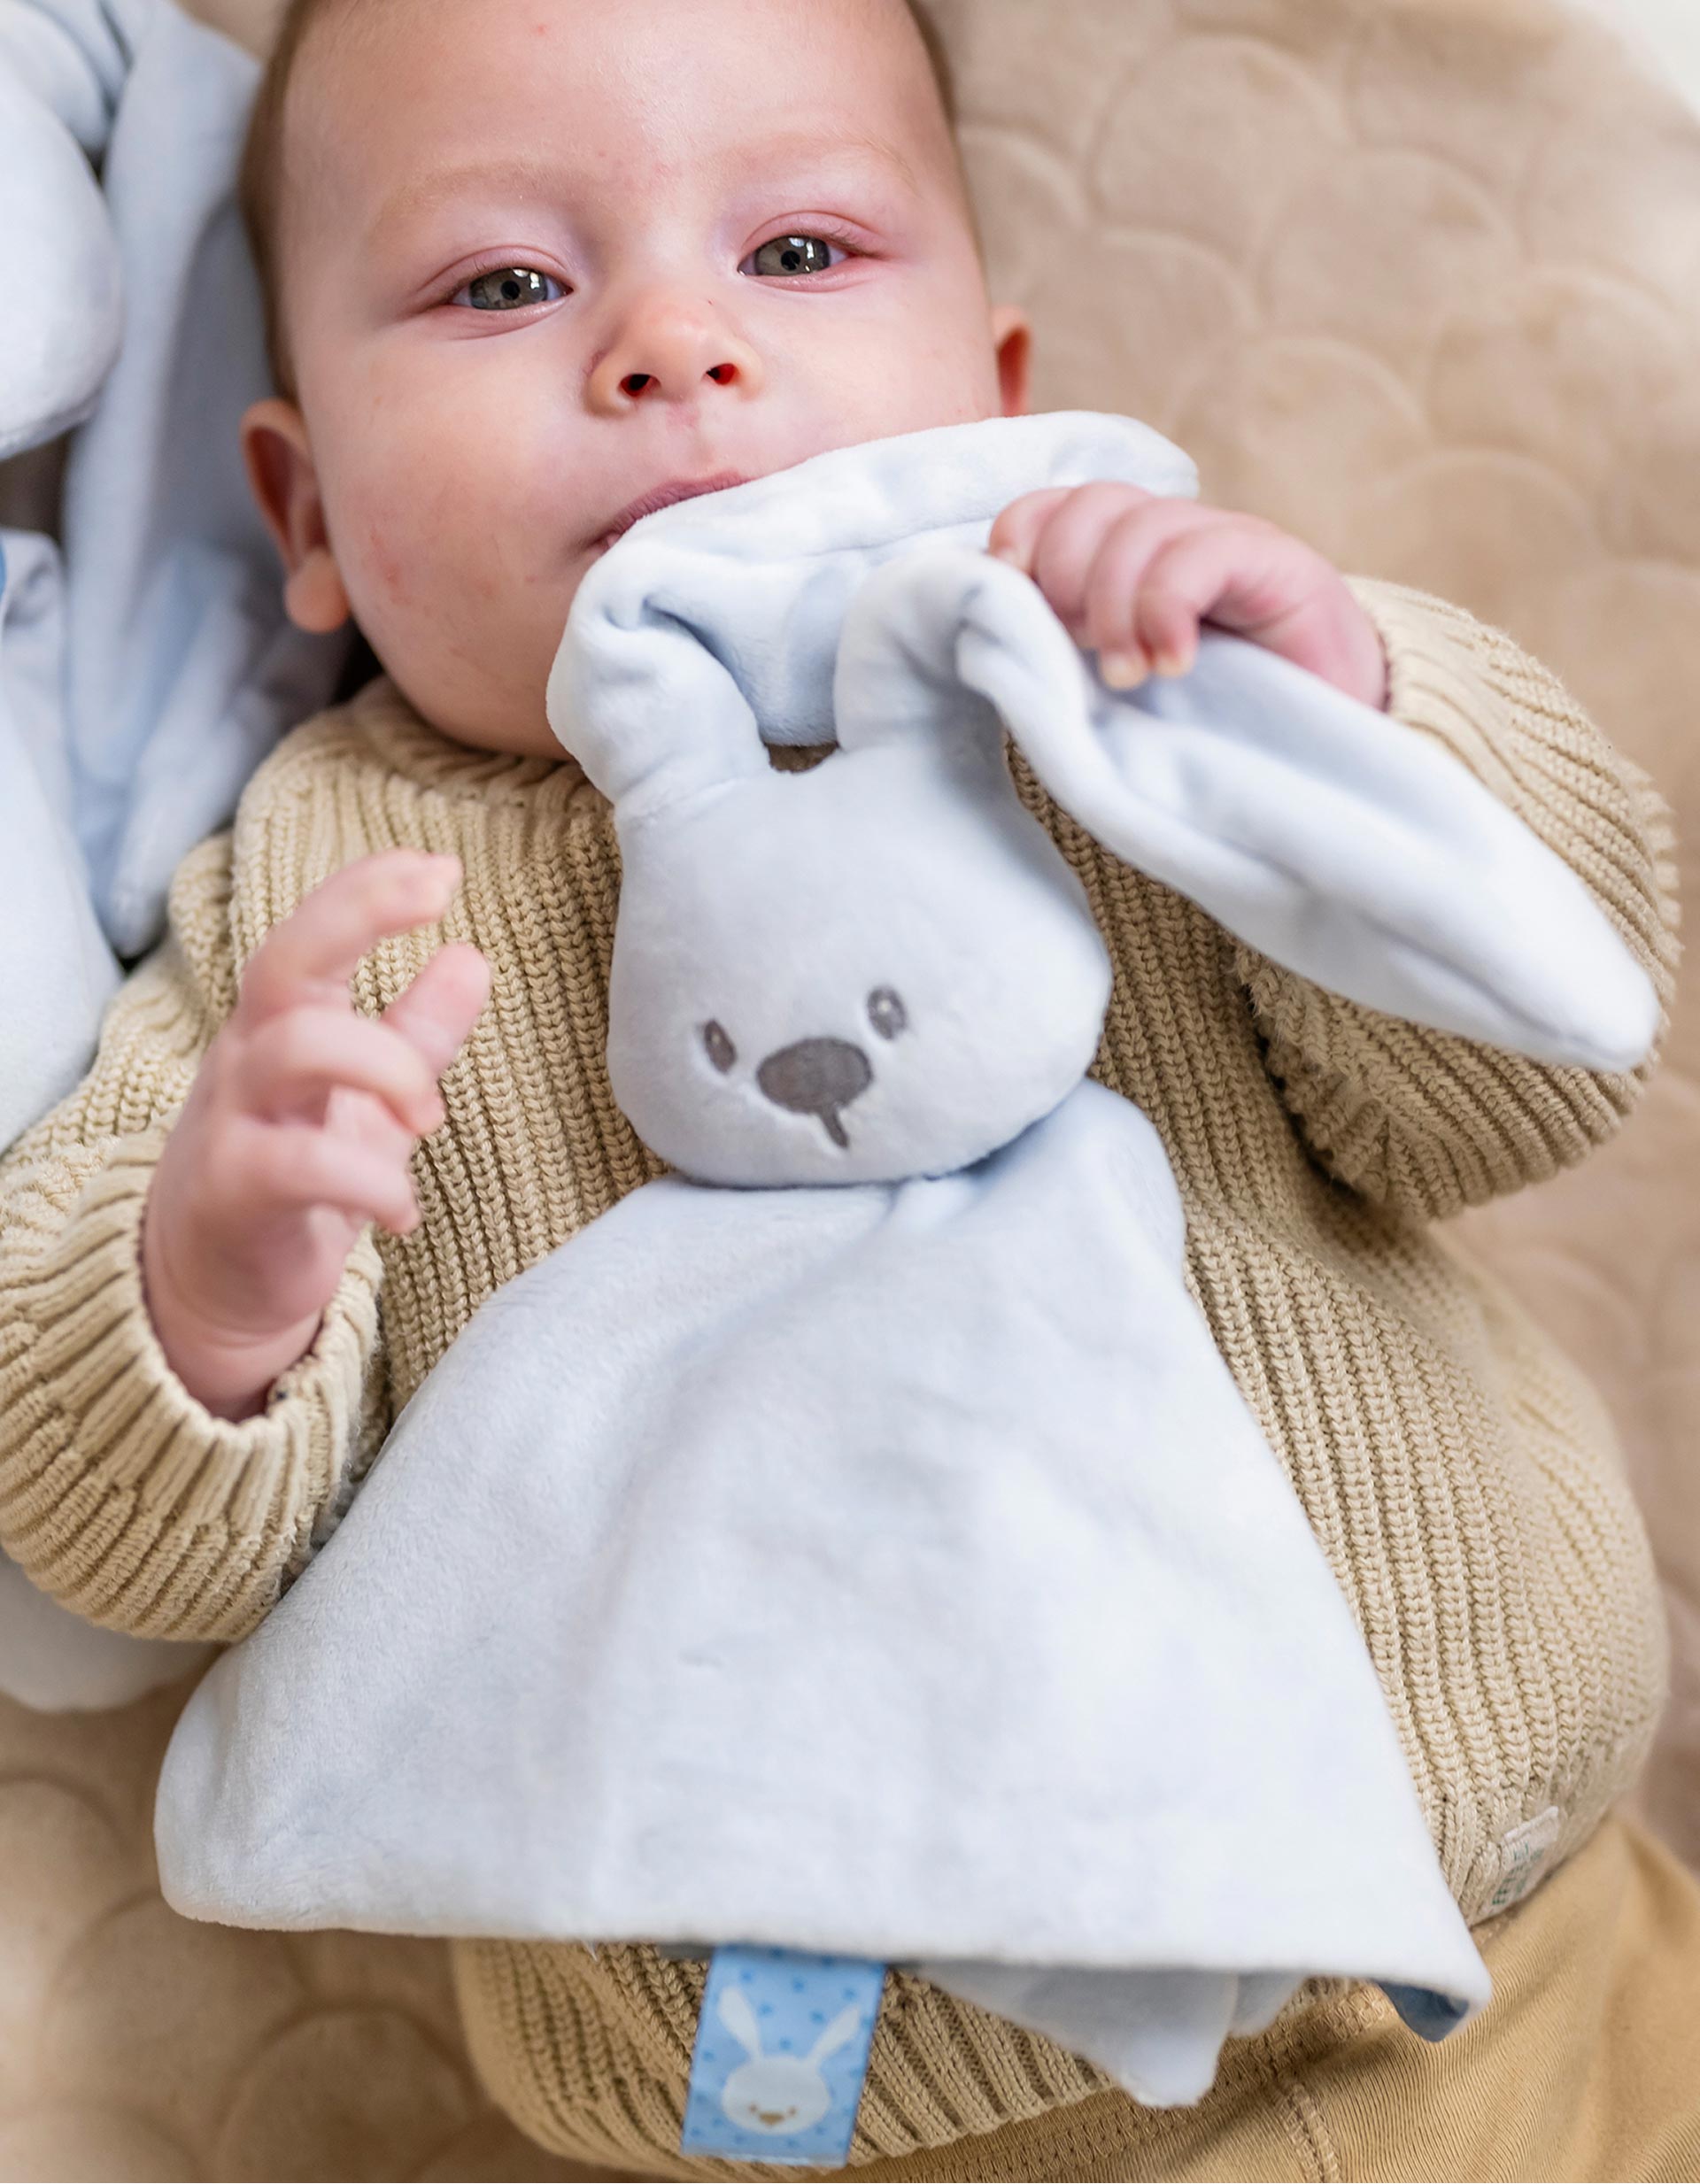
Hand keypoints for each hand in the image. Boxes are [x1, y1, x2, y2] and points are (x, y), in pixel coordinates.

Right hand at [141, 850, 491, 1421]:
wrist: (212, 1286)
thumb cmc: (295, 1179)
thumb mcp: (365, 1099)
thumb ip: (415, 1033)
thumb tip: (472, 958)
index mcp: (281, 1024)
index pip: (310, 932)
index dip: (368, 889)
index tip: (441, 867)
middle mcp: (250, 1056)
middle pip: (283, 962)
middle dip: (359, 920)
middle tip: (447, 918)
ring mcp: (234, 1121)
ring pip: (297, 1049)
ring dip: (389, 1071)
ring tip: (430, 1121)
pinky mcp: (235, 1193)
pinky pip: (304, 1166)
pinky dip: (374, 1185)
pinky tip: (404, 1213)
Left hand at [988, 483, 1388, 711]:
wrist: (1333, 753)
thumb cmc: (1216, 730)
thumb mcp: (1123, 691)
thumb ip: (1068, 657)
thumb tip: (990, 643)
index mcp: (1128, 558)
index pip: (1053, 507)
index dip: (1019, 540)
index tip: (1009, 607)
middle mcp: (1175, 537)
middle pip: (1090, 505)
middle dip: (1063, 579)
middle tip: (1081, 653)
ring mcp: (1229, 542)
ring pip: (1141, 524)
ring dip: (1114, 605)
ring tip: (1130, 676)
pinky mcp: (1280, 563)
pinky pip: (1204, 552)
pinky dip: (1170, 608)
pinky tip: (1176, 664)